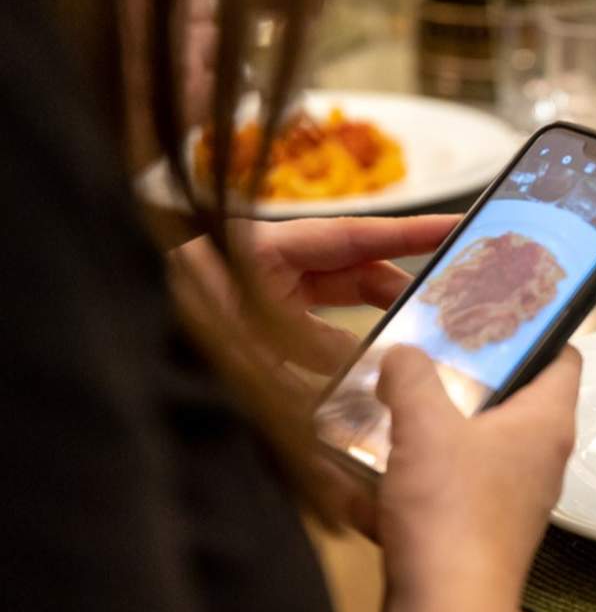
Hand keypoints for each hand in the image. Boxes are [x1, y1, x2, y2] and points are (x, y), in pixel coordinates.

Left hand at [171, 215, 457, 376]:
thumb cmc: (169, 340)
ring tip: (411, 357)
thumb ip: (307, 352)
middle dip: (398, 291)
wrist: (119, 352)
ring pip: (338, 307)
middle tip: (447, 308)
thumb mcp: (243, 346)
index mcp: (264, 251)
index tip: (460, 227)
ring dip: (371, 333)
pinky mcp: (259, 327)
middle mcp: (269, 268)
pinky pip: (315, 335)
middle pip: (353, 270)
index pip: (354, 236)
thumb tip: (365, 365)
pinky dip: (341, 356)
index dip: (411, 232)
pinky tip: (362, 384)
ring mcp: (265, 297)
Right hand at [369, 345, 581, 611]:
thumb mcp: (424, 424)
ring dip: (433, 430)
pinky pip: (448, 491)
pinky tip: (373, 474)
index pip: (564, 357)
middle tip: (428, 354)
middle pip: (513, 399)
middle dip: (468, 378)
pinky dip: (415, 478)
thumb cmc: (452, 512)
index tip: (498, 312)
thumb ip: (412, 376)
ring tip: (391, 406)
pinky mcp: (479, 532)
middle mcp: (539, 459)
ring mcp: (511, 499)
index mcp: (546, 422)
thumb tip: (403, 354)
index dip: (538, 329)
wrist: (445, 611)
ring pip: (475, 446)